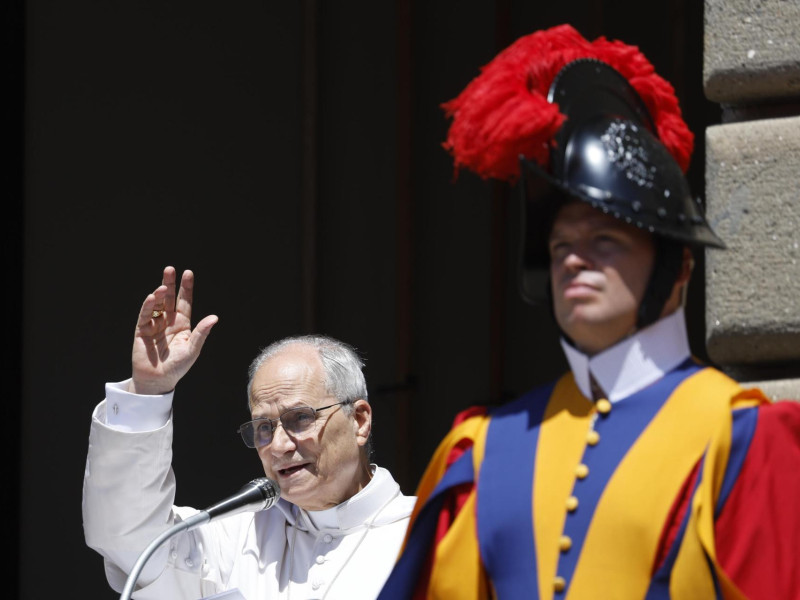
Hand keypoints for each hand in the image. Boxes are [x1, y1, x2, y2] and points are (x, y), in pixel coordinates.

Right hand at [129, 266, 217, 394]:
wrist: (157, 380)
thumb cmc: (177, 367)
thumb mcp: (192, 349)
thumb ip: (202, 333)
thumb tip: (215, 318)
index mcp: (182, 324)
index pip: (185, 302)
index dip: (186, 288)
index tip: (188, 273)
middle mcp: (168, 321)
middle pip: (170, 299)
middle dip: (171, 284)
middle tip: (171, 269)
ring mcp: (154, 324)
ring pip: (157, 304)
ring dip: (160, 294)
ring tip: (164, 286)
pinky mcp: (142, 330)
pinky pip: (145, 315)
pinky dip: (148, 305)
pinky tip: (153, 297)